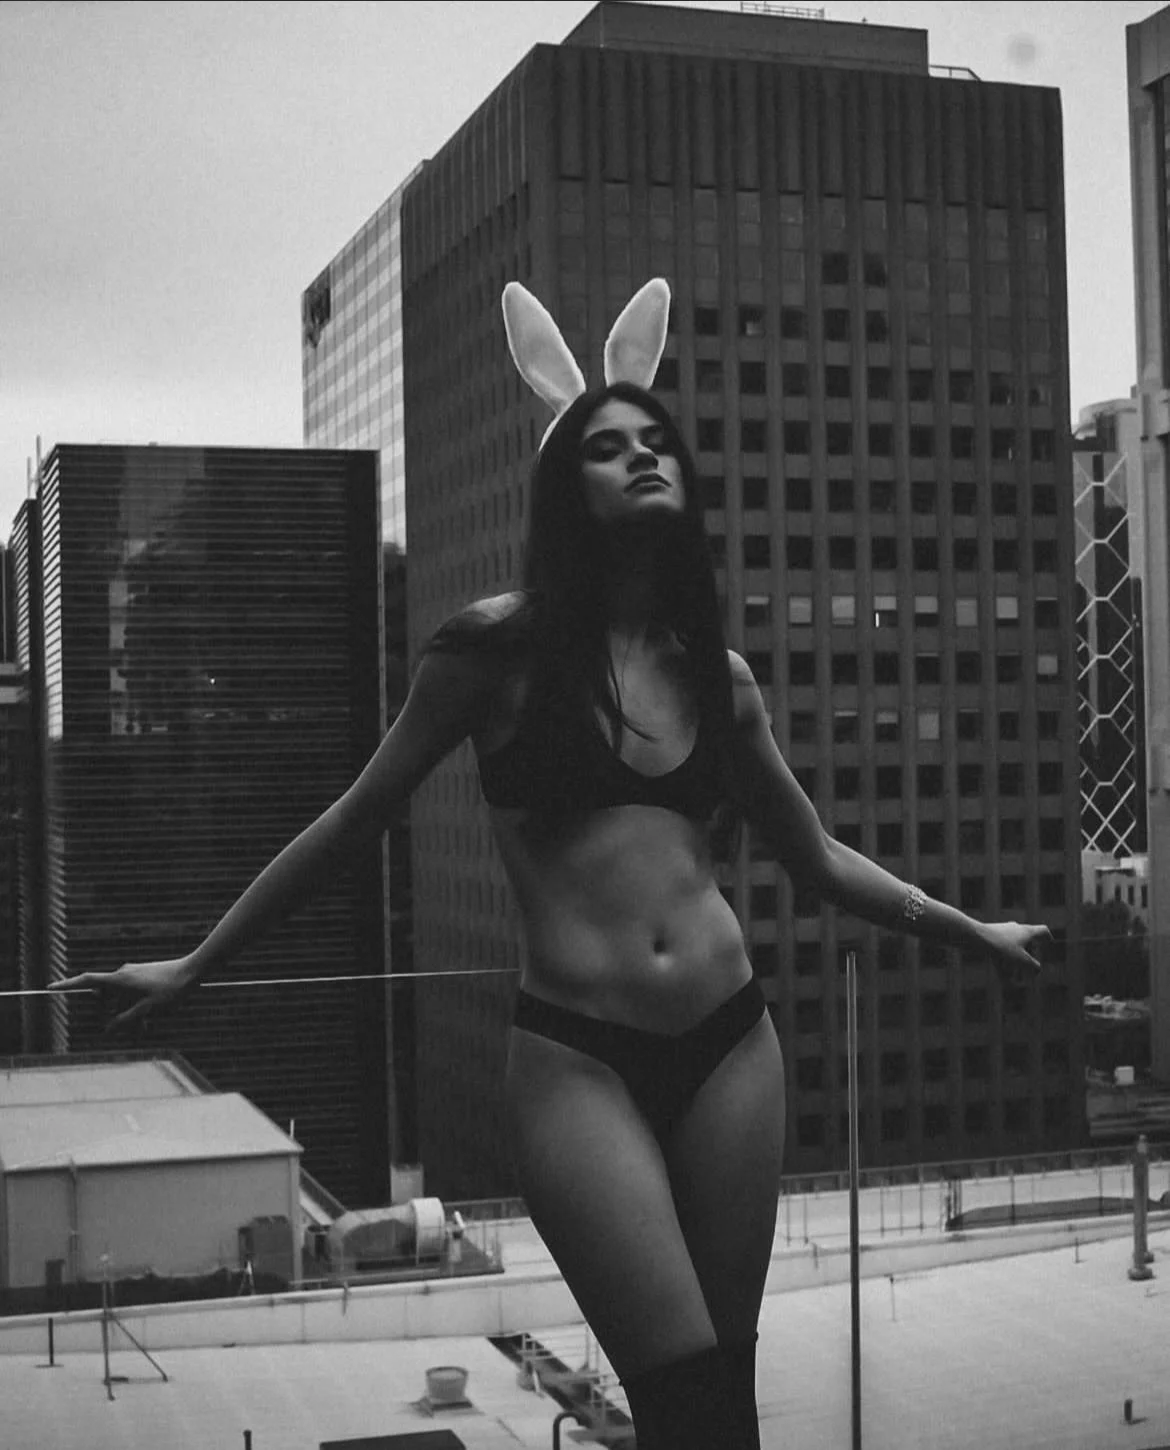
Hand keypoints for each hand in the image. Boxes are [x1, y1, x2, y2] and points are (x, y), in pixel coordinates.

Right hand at [47, 958, 199, 1031]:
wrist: (194, 970)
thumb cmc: (171, 989)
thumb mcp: (148, 1009)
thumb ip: (126, 1019)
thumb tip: (108, 1029)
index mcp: (120, 979)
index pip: (88, 981)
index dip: (69, 985)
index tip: (51, 988)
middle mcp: (123, 974)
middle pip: (107, 997)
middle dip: (114, 1014)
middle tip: (132, 1029)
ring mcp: (133, 974)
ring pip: (121, 998)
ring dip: (128, 1013)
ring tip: (145, 1027)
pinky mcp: (142, 976)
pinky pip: (131, 994)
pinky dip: (136, 1006)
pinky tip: (150, 1019)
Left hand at [979, 922, 1053, 984]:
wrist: (977, 936)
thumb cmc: (1002, 946)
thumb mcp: (1021, 959)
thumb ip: (1032, 966)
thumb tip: (1038, 969)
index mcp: (1027, 931)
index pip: (1043, 931)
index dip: (1048, 937)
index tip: (1049, 942)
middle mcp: (1017, 929)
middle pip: (1027, 942)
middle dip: (1028, 957)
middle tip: (1029, 969)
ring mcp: (1004, 931)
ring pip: (1013, 948)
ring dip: (1014, 963)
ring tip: (1013, 978)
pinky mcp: (992, 936)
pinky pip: (1001, 951)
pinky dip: (1003, 963)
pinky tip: (1002, 978)